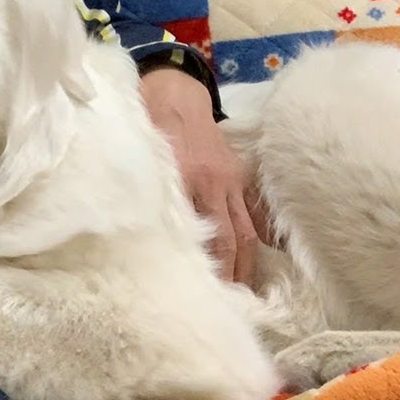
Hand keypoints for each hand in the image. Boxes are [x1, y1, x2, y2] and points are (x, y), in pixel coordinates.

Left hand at [140, 67, 258, 284]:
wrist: (173, 89)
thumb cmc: (147, 124)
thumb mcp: (138, 156)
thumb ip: (144, 192)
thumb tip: (137, 235)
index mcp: (185, 180)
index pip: (203, 236)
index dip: (207, 268)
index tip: (204, 299)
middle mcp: (213, 184)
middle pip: (230, 241)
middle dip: (233, 276)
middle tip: (232, 309)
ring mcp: (231, 180)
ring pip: (246, 231)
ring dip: (247, 265)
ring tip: (248, 297)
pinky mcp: (239, 175)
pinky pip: (254, 213)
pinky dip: (260, 239)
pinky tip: (262, 264)